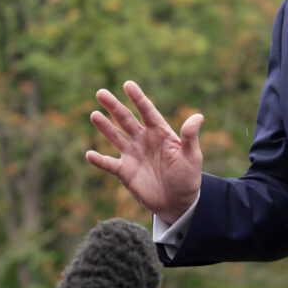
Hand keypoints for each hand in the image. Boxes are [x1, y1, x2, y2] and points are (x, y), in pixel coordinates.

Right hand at [86, 81, 203, 222]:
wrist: (177, 202)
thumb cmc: (188, 177)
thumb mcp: (192, 157)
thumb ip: (190, 137)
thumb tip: (198, 116)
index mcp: (160, 133)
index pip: (147, 111)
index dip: (137, 98)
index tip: (128, 84)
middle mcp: (143, 140)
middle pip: (126, 119)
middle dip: (114, 106)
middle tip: (101, 92)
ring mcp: (132, 155)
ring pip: (115, 136)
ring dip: (104, 126)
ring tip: (94, 114)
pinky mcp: (125, 172)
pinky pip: (109, 164)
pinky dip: (99, 160)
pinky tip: (89, 154)